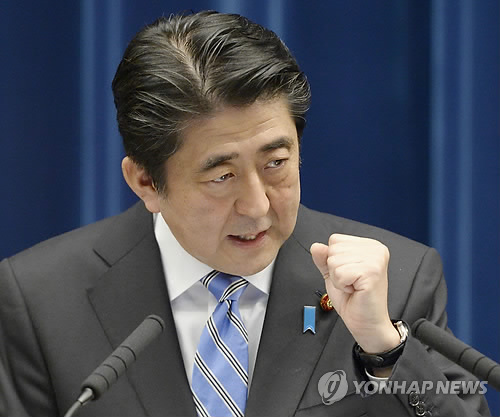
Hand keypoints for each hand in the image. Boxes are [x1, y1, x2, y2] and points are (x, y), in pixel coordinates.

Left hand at [310, 234, 399, 353]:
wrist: (367, 323)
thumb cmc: (354, 300)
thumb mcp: (333, 274)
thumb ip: (324, 259)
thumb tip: (316, 246)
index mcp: (369, 245)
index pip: (335, 239)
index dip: (334, 260)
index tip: (349, 274)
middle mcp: (376, 249)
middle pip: (333, 249)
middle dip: (335, 269)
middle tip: (351, 282)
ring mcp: (376, 259)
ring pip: (334, 260)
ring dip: (338, 278)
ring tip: (353, 286)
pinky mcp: (372, 272)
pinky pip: (339, 273)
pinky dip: (341, 285)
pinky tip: (355, 290)